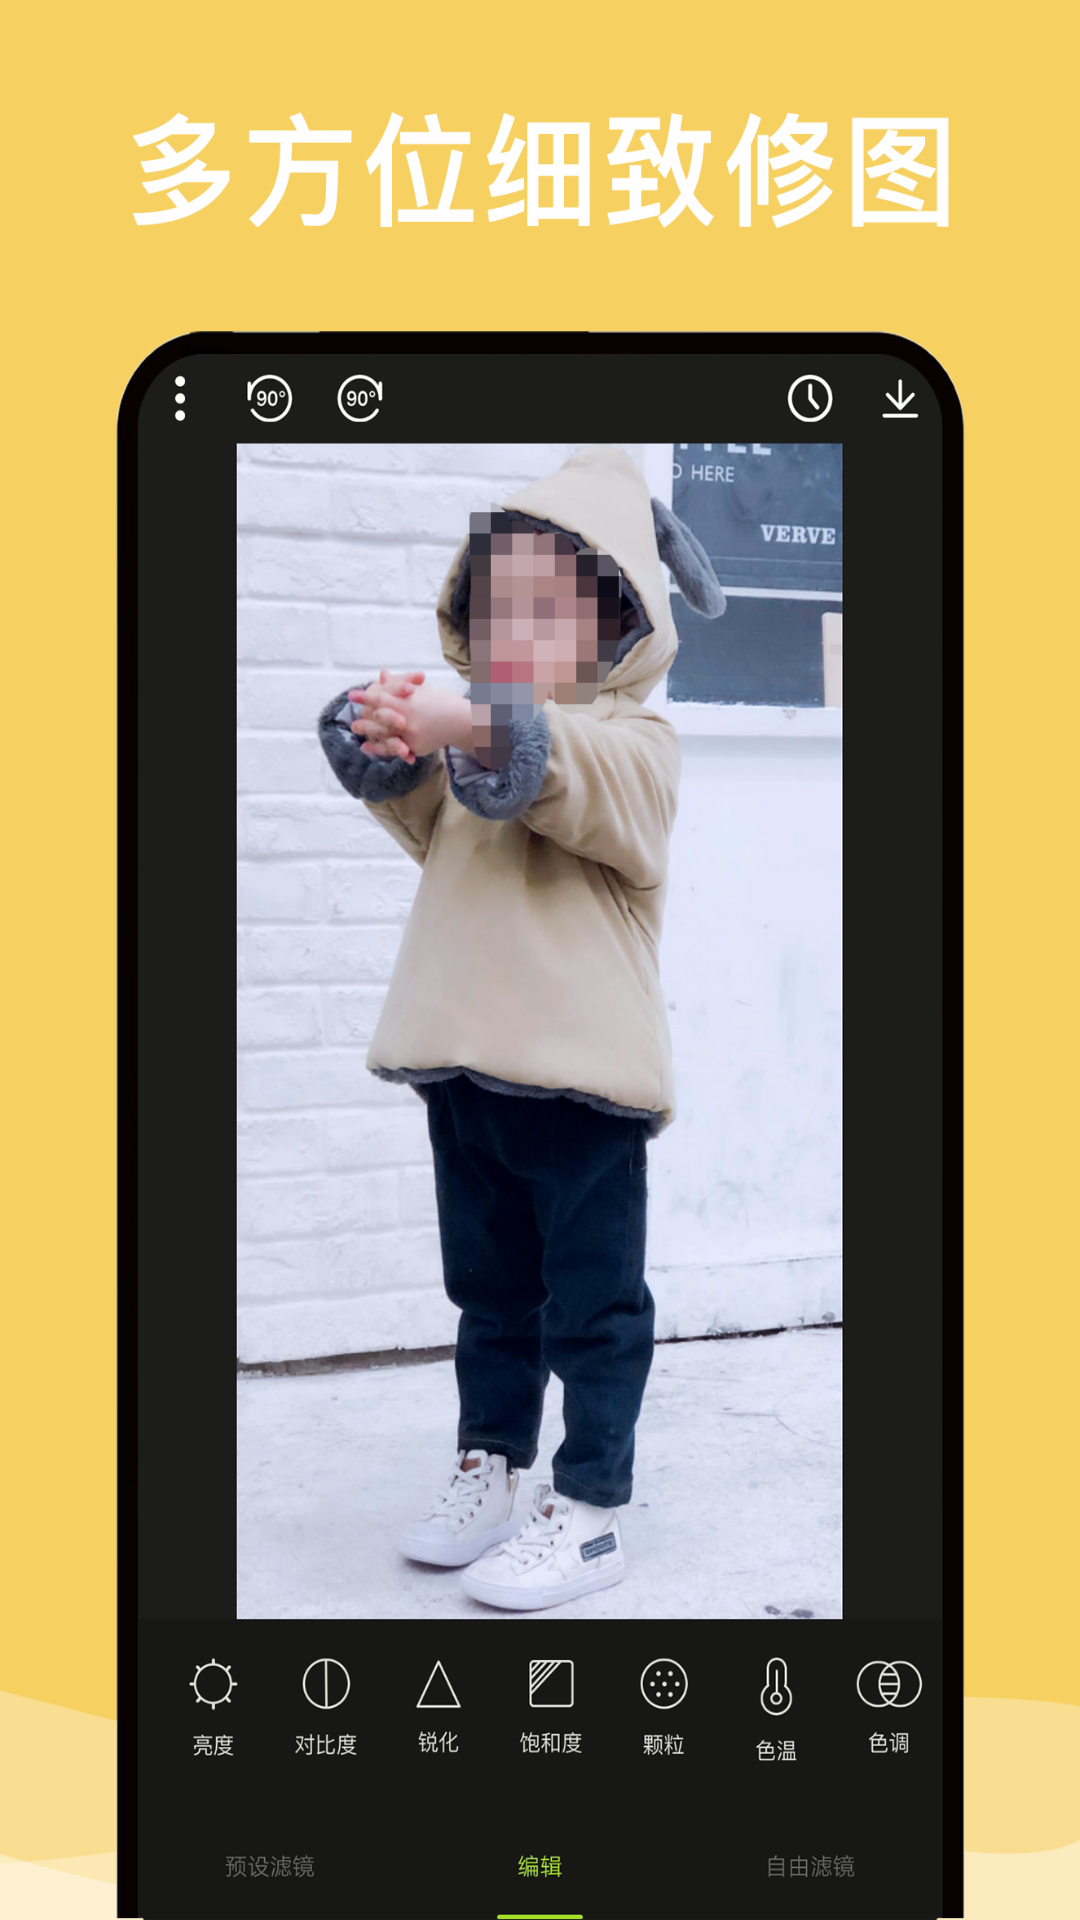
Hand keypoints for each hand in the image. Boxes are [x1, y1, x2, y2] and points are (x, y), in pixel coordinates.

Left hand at [352, 673, 472, 759]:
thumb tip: (381, 674)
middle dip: (365, 722)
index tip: (352, 695)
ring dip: (370, 738)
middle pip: (379, 721)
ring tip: (360, 740)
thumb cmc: (440, 701)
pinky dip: (382, 749)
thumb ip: (397, 685)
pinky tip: (370, 748)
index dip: (365, 697)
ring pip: (385, 738)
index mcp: (407, 702)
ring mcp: (410, 735)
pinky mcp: (415, 748)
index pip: (381, 698)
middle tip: (352, 724)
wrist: (460, 721)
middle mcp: (406, 719)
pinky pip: (396, 750)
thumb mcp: (420, 690)